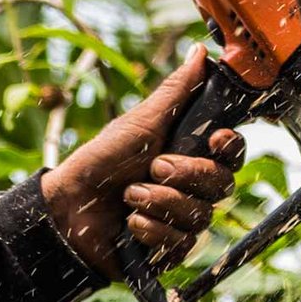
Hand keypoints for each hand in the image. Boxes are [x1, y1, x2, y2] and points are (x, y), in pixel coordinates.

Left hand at [40, 47, 246, 278]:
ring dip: (161, 203)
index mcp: (194, 155)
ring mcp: (184, 220)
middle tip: (153, 167)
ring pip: (201, 215)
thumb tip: (202, 51)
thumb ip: (177, 90)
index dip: (231, 148)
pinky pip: (181, 243)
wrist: (66, 208)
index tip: (215, 139)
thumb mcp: (141, 122)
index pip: (234, 153)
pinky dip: (152, 230)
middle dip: (186, 175)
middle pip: (223, 184)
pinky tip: (130, 223)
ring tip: (129, 196)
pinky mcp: (170, 250)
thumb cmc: (102, 161)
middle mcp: (195, 188)